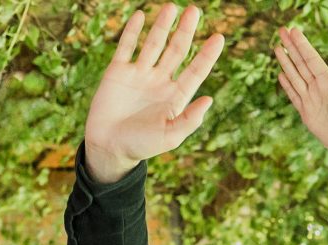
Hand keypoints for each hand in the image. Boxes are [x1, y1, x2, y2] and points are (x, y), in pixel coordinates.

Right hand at [80, 6, 225, 182]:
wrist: (108, 147)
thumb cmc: (141, 146)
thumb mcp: (170, 137)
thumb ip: (190, 119)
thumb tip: (209, 99)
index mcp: (175, 97)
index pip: (196, 71)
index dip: (207, 55)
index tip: (219, 37)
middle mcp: (160, 81)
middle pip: (177, 51)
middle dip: (186, 31)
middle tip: (195, 11)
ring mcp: (139, 74)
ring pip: (154, 44)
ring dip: (162, 26)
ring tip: (172, 7)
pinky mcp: (118, 72)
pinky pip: (127, 46)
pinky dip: (132, 31)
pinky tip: (140, 16)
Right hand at [273, 25, 327, 164]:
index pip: (311, 59)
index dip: (302, 45)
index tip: (293, 30)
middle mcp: (319, 88)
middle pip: (301, 64)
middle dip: (291, 48)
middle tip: (281, 30)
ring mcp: (311, 100)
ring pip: (295, 77)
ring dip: (286, 63)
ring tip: (277, 48)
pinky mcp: (306, 113)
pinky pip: (294, 95)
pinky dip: (287, 85)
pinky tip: (281, 75)